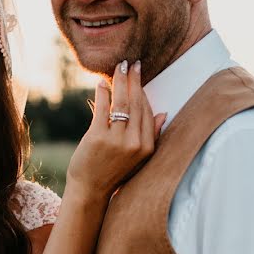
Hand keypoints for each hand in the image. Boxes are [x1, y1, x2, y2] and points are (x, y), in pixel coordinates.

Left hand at [65, 60, 166, 202]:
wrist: (90, 189)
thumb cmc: (113, 171)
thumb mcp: (139, 157)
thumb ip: (151, 136)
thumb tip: (163, 113)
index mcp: (147, 147)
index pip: (147, 112)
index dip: (143, 91)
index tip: (139, 76)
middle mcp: (135, 143)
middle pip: (136, 104)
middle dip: (135, 80)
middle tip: (132, 64)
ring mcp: (116, 140)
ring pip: (121, 103)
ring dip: (120, 81)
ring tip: (119, 67)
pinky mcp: (97, 137)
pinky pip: (103, 109)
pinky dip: (102, 93)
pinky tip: (101, 83)